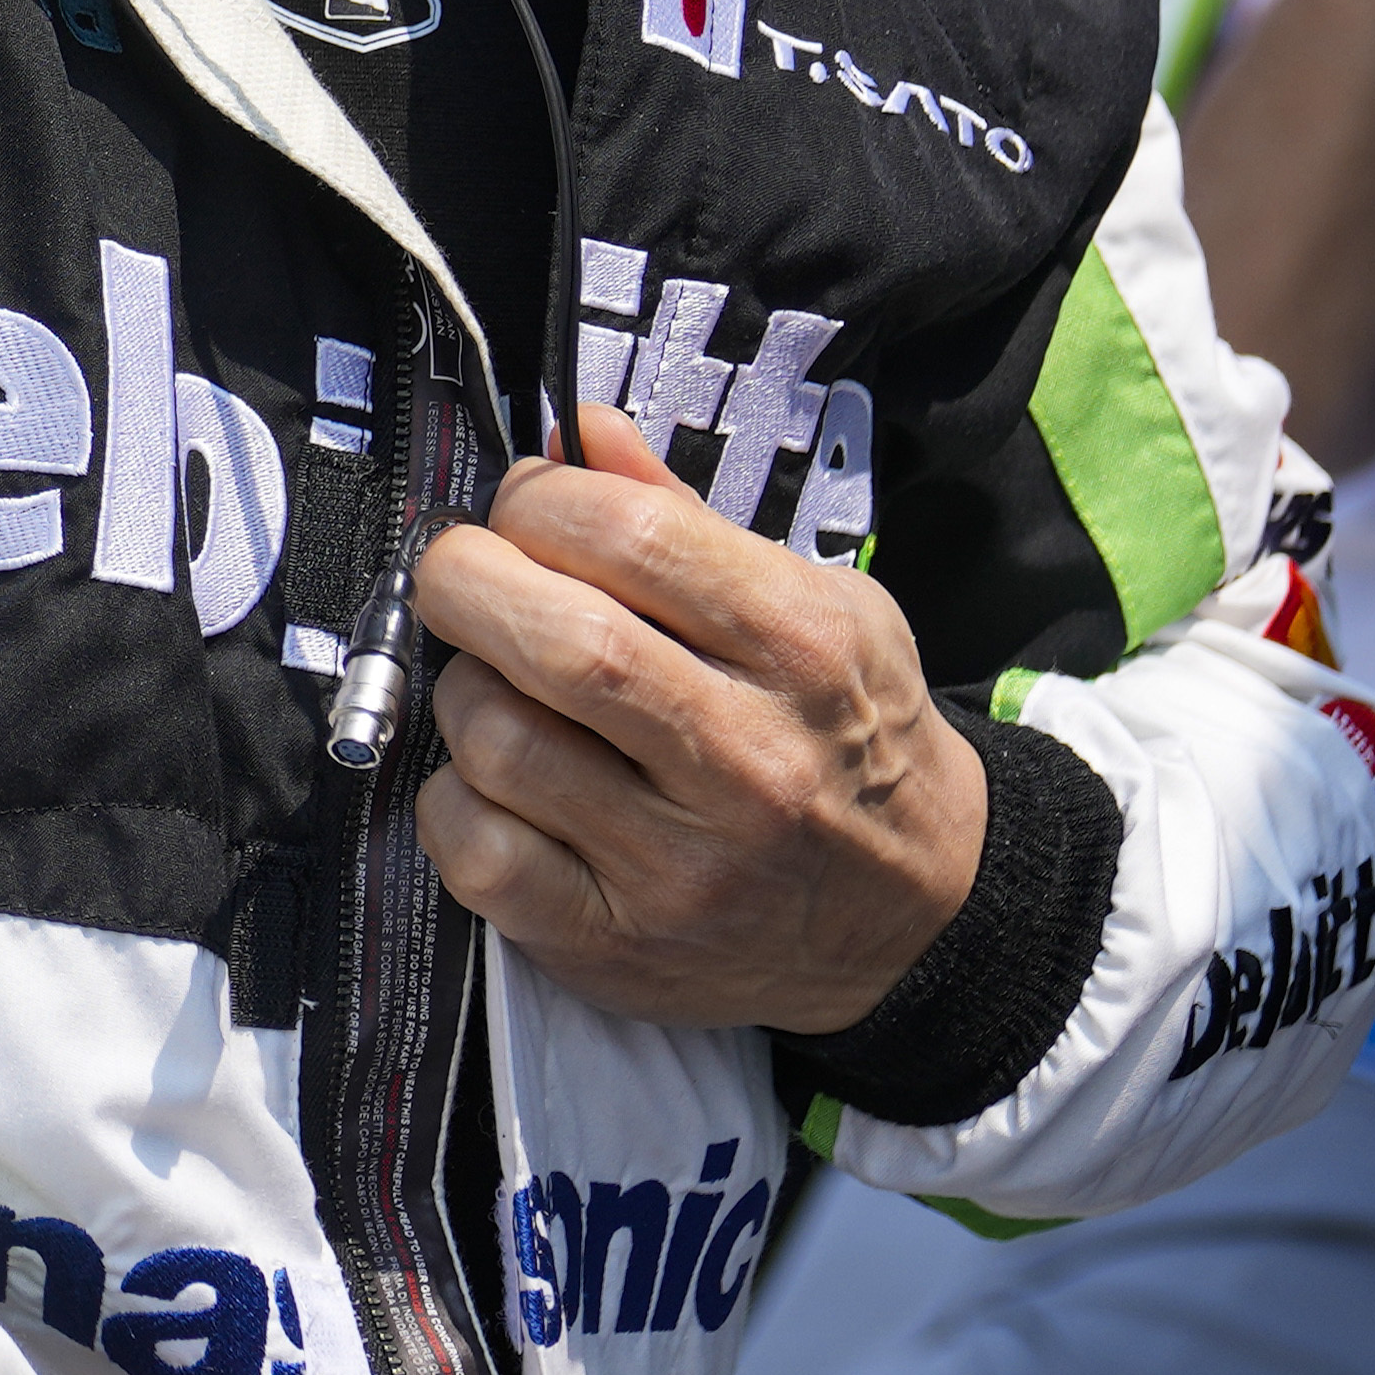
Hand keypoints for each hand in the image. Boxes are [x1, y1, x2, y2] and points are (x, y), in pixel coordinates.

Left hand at [402, 403, 987, 1030]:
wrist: (920, 916)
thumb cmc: (851, 741)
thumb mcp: (823, 608)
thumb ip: (690, 520)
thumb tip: (579, 432)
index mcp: (800, 650)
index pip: (633, 538)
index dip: (540, 501)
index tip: (522, 506)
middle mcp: (747, 760)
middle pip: (559, 641)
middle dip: (469, 581)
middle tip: (461, 575)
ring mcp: (679, 864)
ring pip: (499, 742)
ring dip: (464, 694)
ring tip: (498, 687)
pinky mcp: (617, 943)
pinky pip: (477, 852)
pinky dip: (454, 800)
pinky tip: (495, 783)